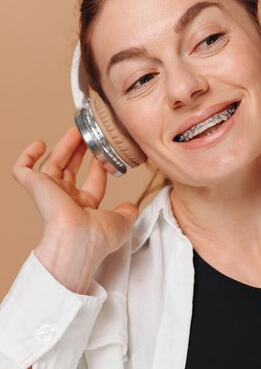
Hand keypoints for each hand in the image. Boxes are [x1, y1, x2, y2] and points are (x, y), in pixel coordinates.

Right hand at [12, 127, 137, 291]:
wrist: (79, 239)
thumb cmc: (97, 237)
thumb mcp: (122, 223)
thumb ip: (127, 212)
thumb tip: (130, 207)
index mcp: (84, 208)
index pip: (92, 182)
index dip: (99, 166)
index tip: (105, 153)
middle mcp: (65, 200)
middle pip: (71, 169)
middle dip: (80, 151)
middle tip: (88, 135)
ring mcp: (49, 192)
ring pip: (53, 163)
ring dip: (64, 146)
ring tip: (76, 130)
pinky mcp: (35, 186)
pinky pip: (22, 169)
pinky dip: (27, 156)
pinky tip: (39, 144)